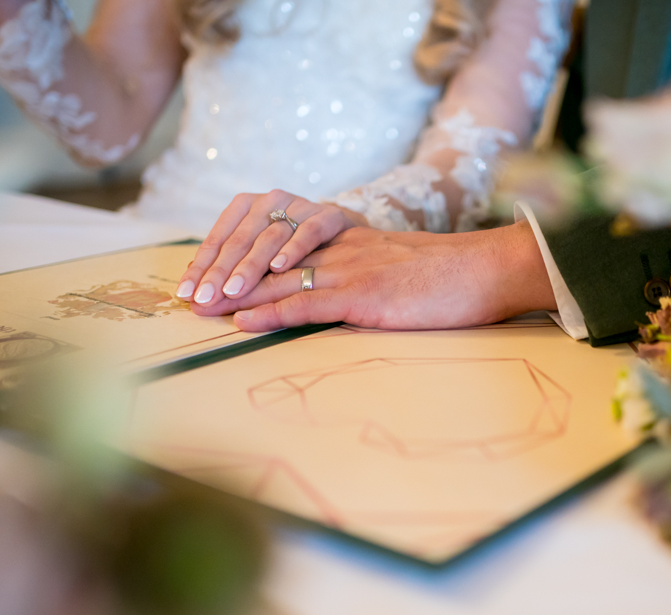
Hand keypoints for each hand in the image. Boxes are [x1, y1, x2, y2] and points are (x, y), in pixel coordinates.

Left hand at [176, 190, 367, 305]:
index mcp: (247, 206)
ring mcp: (301, 205)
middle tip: (207, 299)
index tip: (187, 295)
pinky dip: (293, 249)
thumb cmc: (300, 251)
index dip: (201, 268)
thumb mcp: (264, 253)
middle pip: (239, 238)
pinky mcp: (329, 215)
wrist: (354, 239)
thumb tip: (193, 286)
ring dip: (251, 265)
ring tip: (235, 290)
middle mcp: (271, 201)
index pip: (218, 239)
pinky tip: (279, 268)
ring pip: (269, 236)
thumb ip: (234, 264)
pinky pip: (308, 231)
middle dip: (220, 272)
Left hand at [189, 220, 556, 330]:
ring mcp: (350, 268)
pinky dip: (270, 314)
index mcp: (344, 236)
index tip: (206, 271)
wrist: (484, 272)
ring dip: (234, 294)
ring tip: (200, 309)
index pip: (275, 235)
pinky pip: (307, 303)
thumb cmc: (446, 276)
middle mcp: (339, 246)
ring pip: (278, 277)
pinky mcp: (364, 295)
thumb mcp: (393, 264)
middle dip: (222, 271)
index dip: (235, 251)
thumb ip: (358, 269)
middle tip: (187, 293)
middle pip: (265, 252)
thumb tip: (328, 290)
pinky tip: (242, 323)